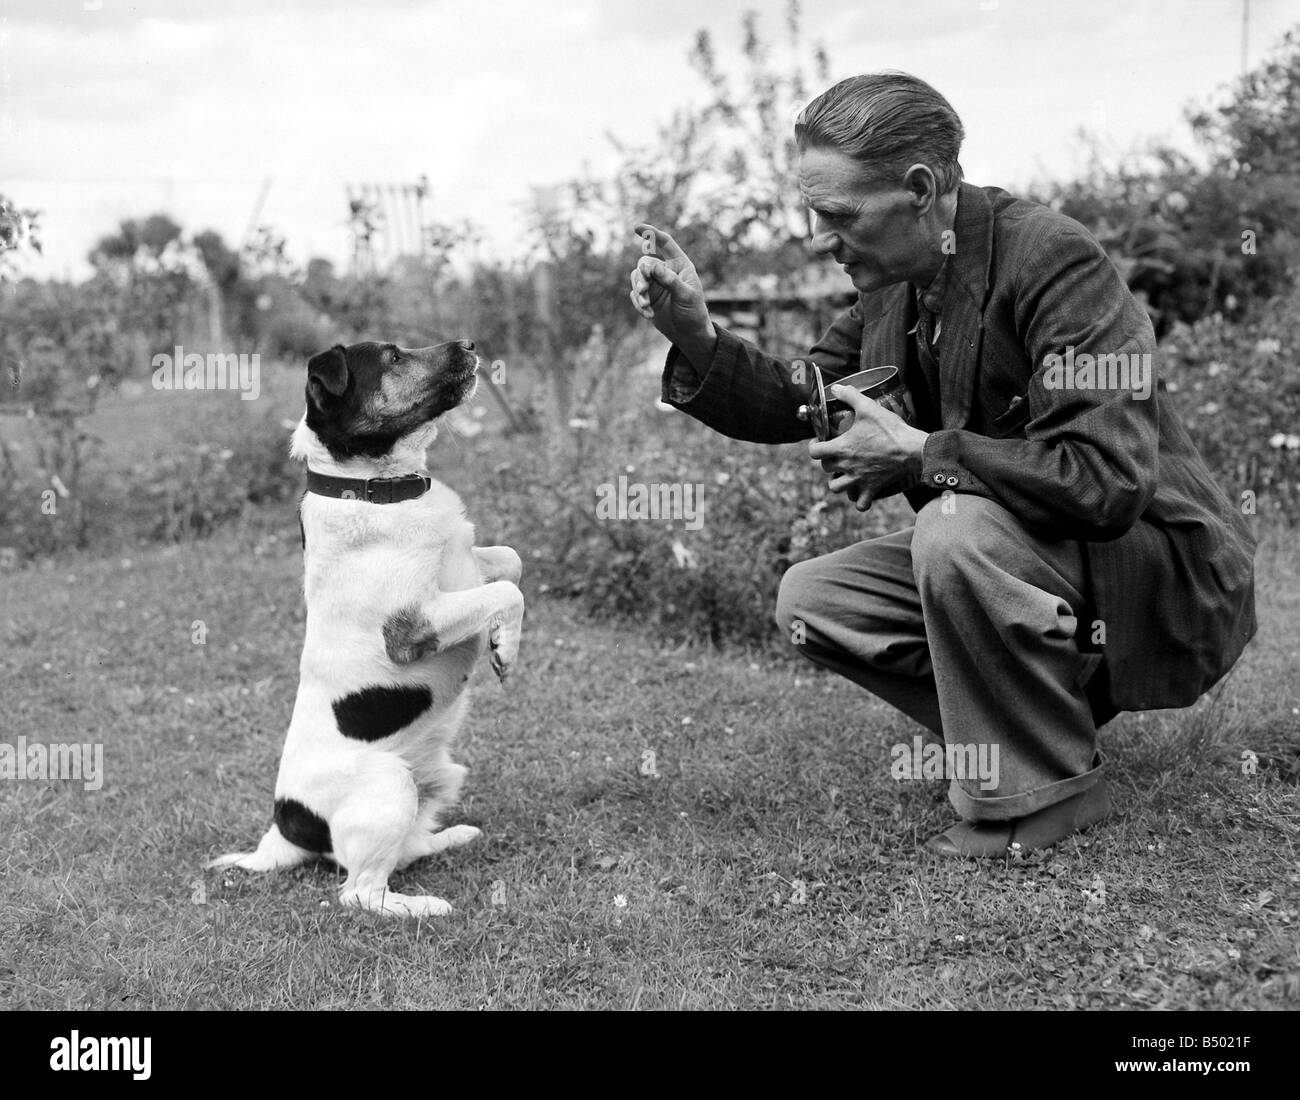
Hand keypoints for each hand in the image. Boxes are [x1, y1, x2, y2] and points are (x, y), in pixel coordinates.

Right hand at [628, 223, 716, 364]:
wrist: (688, 333)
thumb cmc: (693, 312)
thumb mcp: (686, 295)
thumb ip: (669, 279)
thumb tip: (653, 266)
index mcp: (679, 264)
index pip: (664, 243)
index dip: (651, 234)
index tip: (637, 228)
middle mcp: (665, 270)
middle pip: (645, 263)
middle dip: (642, 276)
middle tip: (643, 290)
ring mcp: (654, 283)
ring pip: (636, 277)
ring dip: (638, 291)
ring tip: (646, 306)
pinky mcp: (647, 296)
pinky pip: (635, 294)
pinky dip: (639, 304)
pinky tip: (649, 315)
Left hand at [808, 384, 929, 510]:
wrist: (913, 450)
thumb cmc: (890, 429)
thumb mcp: (869, 408)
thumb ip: (851, 396)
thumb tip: (836, 388)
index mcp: (841, 448)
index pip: (814, 452)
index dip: (814, 446)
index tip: (821, 441)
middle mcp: (846, 467)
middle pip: (825, 469)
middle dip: (827, 461)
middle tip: (836, 454)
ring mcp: (858, 480)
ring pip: (836, 488)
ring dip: (838, 481)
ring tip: (844, 473)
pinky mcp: (872, 489)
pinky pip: (860, 503)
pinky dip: (859, 499)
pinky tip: (862, 490)